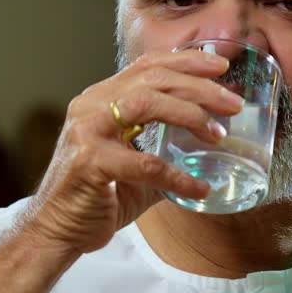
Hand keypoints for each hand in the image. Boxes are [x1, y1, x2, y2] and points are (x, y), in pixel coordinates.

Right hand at [21, 50, 244, 253]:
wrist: (57, 231)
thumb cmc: (98, 195)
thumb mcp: (137, 162)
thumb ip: (168, 148)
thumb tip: (214, 144)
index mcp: (102, 98)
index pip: (148, 65)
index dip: (187, 61)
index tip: (221, 66)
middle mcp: (92, 106)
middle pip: (153, 79)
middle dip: (200, 87)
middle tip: (233, 104)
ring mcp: (87, 131)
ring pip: (146, 103)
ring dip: (190, 115)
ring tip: (218, 134)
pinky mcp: (89, 164)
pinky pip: (145, 164)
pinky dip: (177, 176)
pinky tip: (198, 188)